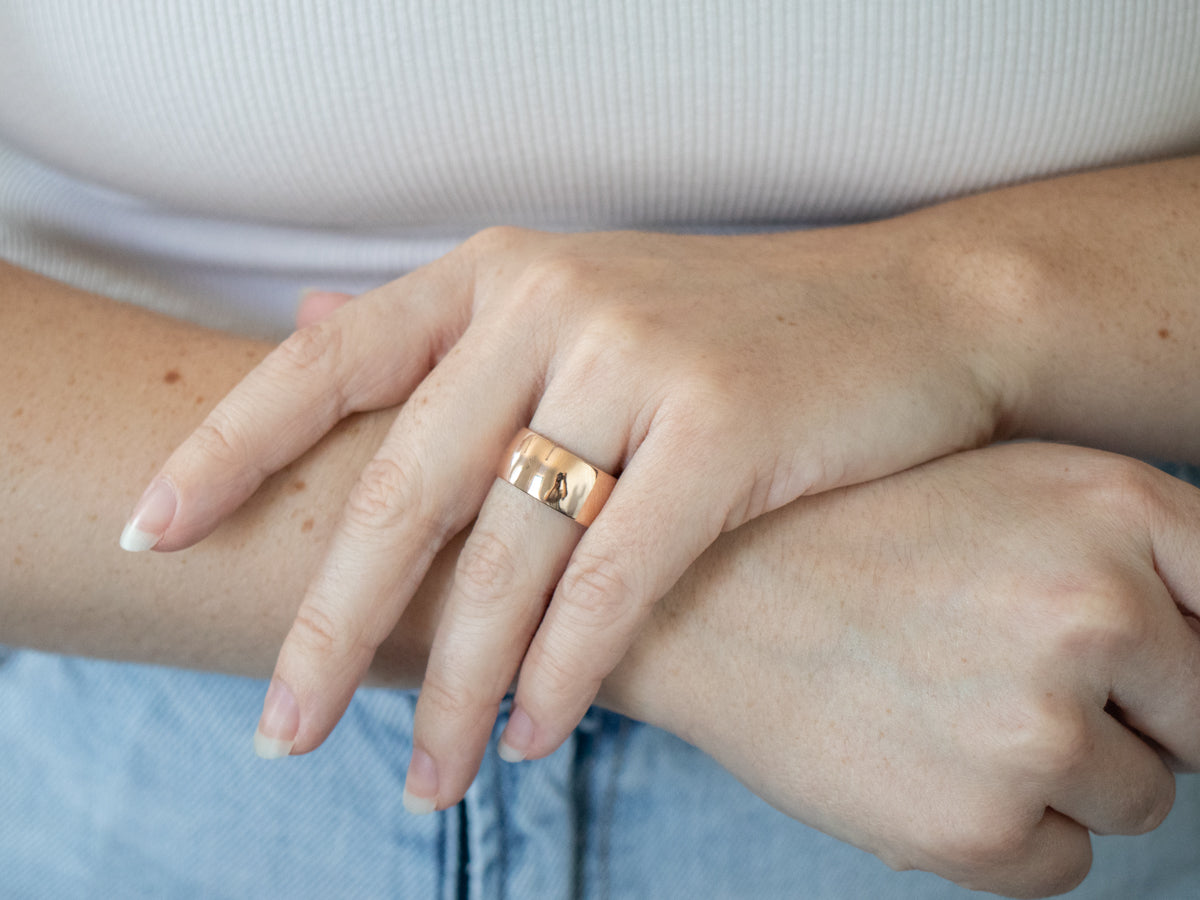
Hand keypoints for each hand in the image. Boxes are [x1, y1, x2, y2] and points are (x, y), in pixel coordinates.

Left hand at [118, 224, 1018, 803]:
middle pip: (405, 488)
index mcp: (497, 273)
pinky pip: (615, 579)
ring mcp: (640, 359)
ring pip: (510, 554)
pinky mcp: (728, 428)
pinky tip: (529, 734)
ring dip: (455, 681)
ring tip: (419, 776)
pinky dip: (563, 669)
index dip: (226, 449)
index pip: (327, 363)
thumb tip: (299, 329)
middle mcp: (551, 302)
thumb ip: (443, 330)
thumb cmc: (732, 327)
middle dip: (333, 626)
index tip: (153, 533)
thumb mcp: (575, 296)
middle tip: (281, 731)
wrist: (911, 312)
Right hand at [607, 442, 1199, 897]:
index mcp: (1116, 505)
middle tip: (1005, 670)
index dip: (1186, 651)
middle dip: (1130, 714)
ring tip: (944, 704)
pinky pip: (1062, 863)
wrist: (692, 593)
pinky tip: (917, 757)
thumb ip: (1135, 550)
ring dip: (1061, 775)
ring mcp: (1040, 723)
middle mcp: (1098, 609)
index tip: (1141, 675)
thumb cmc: (848, 534)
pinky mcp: (978, 824)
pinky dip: (1005, 831)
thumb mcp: (1008, 487)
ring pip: (1135, 797)